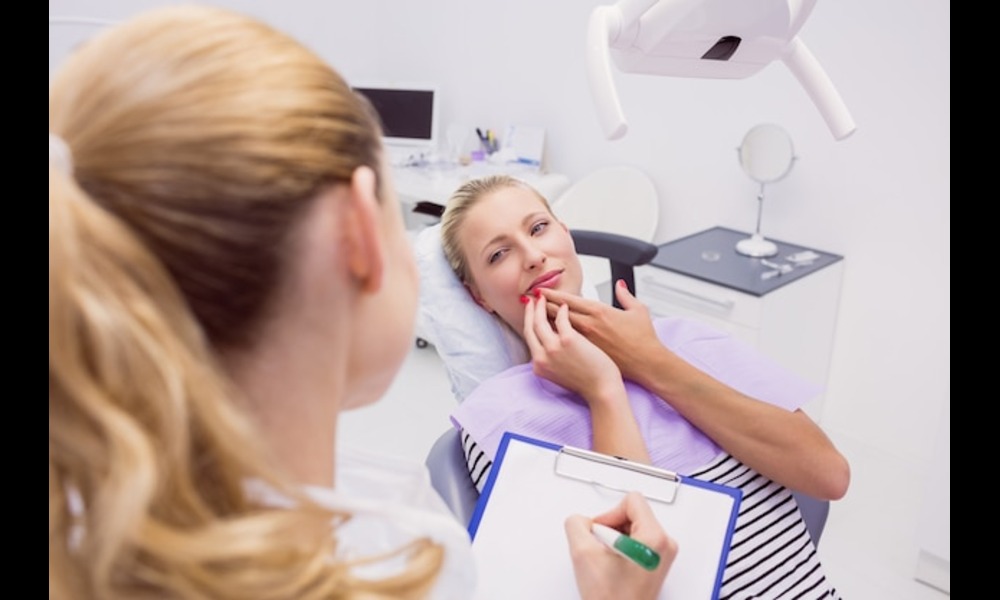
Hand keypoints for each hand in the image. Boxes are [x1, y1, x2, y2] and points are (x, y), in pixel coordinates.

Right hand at [522, 293, 624, 405]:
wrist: (602, 389)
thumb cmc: (587, 382)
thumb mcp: (559, 374)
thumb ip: (551, 360)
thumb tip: (551, 344)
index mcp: (539, 365)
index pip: (529, 338)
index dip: (528, 322)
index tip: (530, 313)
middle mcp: (542, 357)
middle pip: (530, 327)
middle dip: (530, 311)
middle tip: (532, 300)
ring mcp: (553, 348)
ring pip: (540, 321)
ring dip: (541, 306)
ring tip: (545, 298)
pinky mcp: (568, 340)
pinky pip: (561, 318)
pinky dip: (562, 309)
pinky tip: (565, 304)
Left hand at [539, 281, 663, 382]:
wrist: (646, 364)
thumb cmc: (643, 340)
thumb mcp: (638, 311)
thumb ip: (626, 295)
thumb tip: (620, 285)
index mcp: (599, 311)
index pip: (568, 300)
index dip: (552, 294)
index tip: (541, 291)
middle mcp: (589, 325)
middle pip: (557, 313)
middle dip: (542, 306)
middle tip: (530, 301)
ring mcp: (585, 341)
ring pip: (557, 329)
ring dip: (543, 321)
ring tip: (532, 316)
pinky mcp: (586, 354)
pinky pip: (563, 344)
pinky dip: (552, 338)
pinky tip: (544, 336)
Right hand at [564, 491, 676, 599]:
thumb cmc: (612, 599)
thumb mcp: (583, 554)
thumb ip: (576, 525)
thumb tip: (580, 520)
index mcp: (655, 538)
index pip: (631, 500)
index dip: (609, 514)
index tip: (600, 534)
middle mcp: (665, 545)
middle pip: (633, 513)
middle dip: (611, 529)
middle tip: (602, 551)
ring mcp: (662, 555)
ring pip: (632, 527)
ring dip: (614, 540)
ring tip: (607, 561)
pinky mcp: (656, 562)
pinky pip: (636, 541)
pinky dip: (620, 549)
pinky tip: (613, 566)